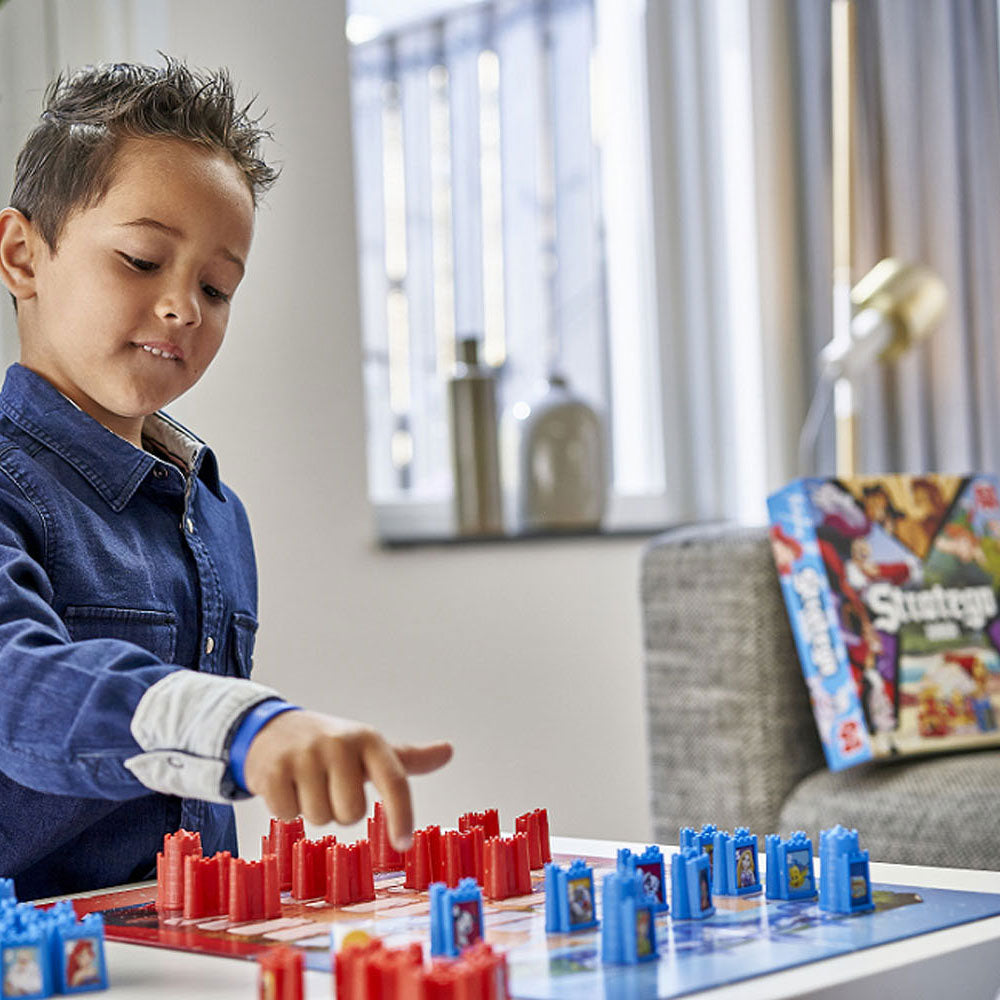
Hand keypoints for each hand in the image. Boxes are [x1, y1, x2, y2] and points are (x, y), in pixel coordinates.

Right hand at [242, 710, 452, 849]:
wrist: (272, 729)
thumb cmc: (331, 746)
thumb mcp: (368, 748)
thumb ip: (408, 759)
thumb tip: (449, 750)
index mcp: (369, 740)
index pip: (395, 782)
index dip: (402, 816)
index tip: (404, 844)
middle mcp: (339, 743)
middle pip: (352, 814)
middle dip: (341, 811)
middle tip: (330, 787)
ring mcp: (304, 755)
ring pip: (321, 818)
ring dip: (314, 810)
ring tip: (307, 783)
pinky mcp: (272, 770)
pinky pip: (288, 815)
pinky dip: (286, 809)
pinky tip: (285, 785)